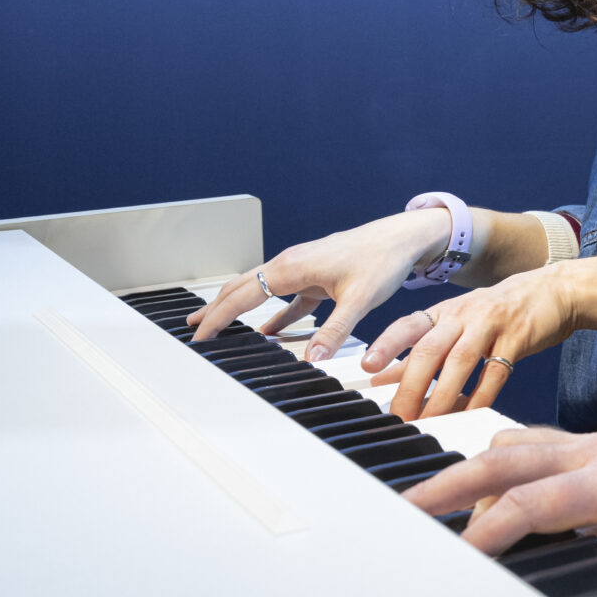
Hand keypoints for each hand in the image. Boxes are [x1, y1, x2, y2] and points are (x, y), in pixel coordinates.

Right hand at [184, 210, 445, 360]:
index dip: (217, 317)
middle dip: (215, 309)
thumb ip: (335, 330)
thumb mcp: (359, 299)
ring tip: (216, 326)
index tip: (199, 336)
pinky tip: (268, 332)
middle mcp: (290, 264)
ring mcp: (301, 269)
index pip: (241, 295)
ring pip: (260, 290)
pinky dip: (272, 314)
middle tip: (192, 331)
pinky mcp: (316, 277)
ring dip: (237, 308)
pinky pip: (286, 299)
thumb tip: (312, 358)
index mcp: (290, 267)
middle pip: (241, 289)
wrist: (403, 237)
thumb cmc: (382, 259)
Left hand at [362, 266, 573, 419]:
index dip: (386, 345)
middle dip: (411, 386)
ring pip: (458, 363)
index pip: (407, 326)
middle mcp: (463, 315)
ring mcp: (490, 325)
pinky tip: (470, 414)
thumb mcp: (456, 324)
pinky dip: (480, 397)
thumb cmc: (499, 313)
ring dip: (441, 397)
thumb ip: (420, 351)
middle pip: (429, 349)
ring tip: (429, 423)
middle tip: (399, 416)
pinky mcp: (517, 339)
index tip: (367, 368)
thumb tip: (381, 378)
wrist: (552, 291)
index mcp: (443, 312)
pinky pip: (494, 373)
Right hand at [405, 327, 596, 579]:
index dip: (494, 530)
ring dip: (467, 472)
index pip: (540, 503)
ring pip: (513, 453)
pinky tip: (490, 470)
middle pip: (504, 468)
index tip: (454, 554)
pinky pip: (536, 447)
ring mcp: (594, 444)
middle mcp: (595, 454)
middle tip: (402, 511)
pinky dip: (500, 458)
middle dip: (449, 489)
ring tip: (426, 498)